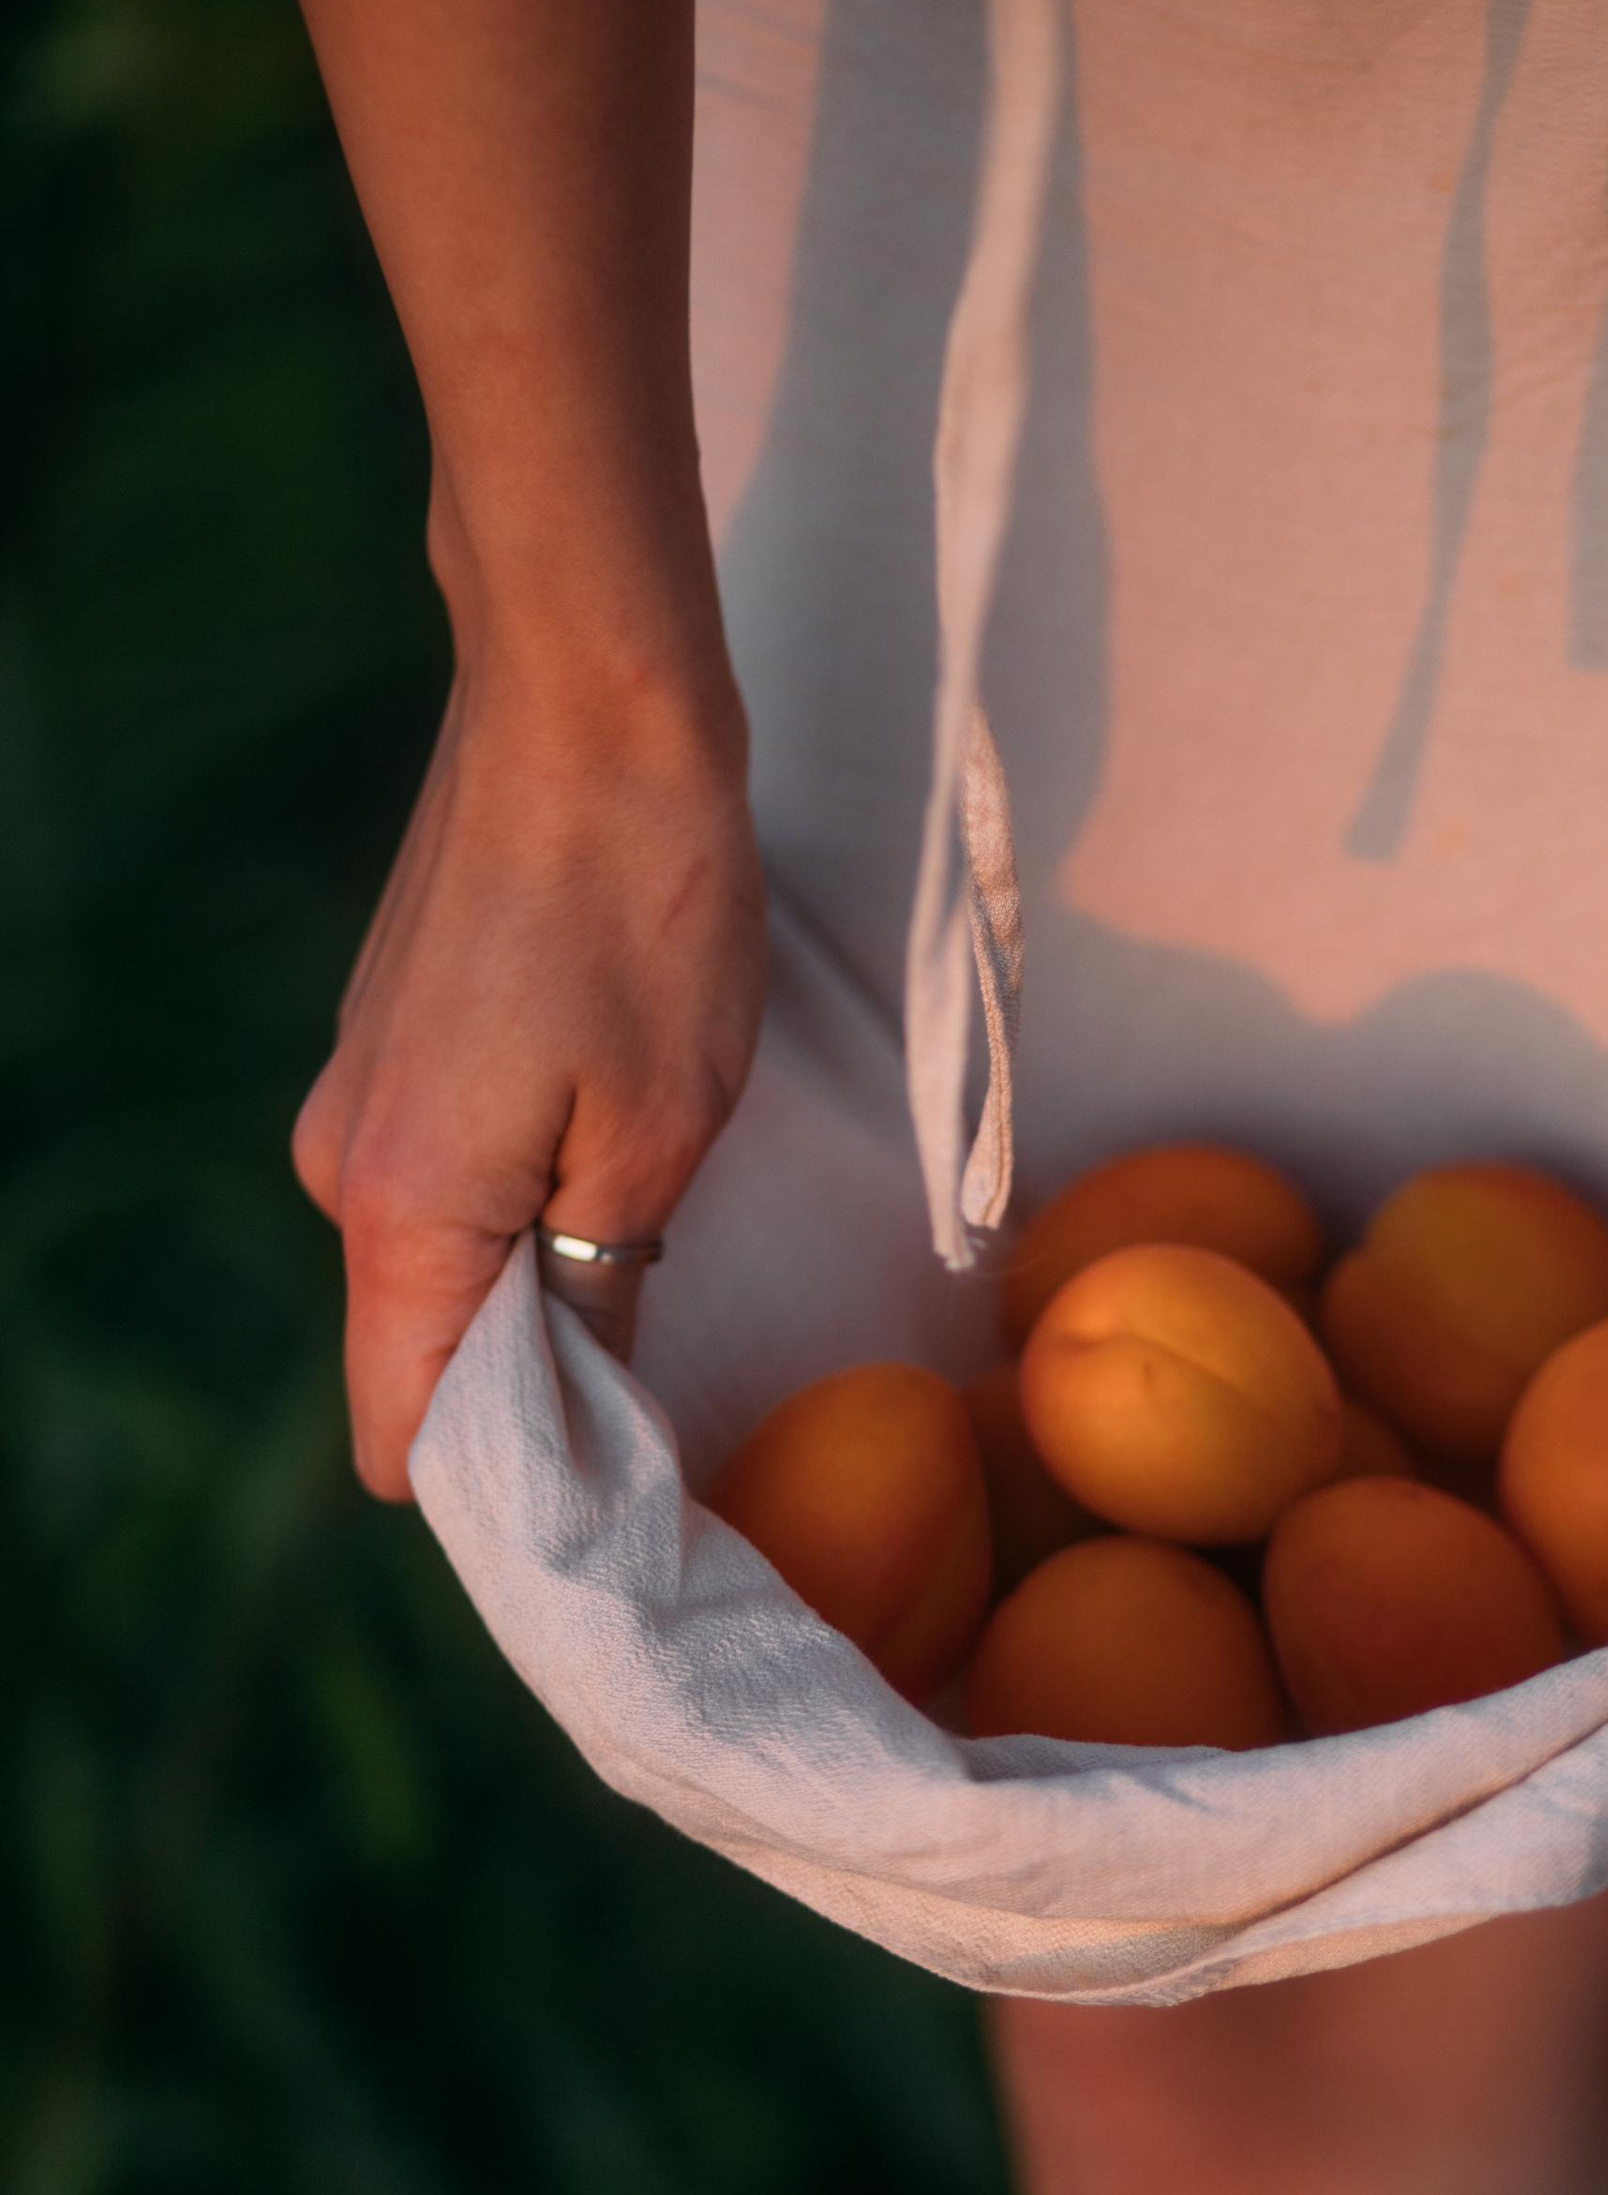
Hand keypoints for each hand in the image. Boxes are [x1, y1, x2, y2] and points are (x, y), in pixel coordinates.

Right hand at [292, 645, 765, 1498]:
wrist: (587, 703)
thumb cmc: (642, 911)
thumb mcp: (659, 1130)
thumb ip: (598, 1287)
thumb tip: (575, 1403)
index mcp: (400, 1214)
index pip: (406, 1437)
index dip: (512, 1486)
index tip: (623, 1491)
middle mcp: (345, 1172)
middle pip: (427, 1356)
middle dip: (540, 1384)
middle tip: (676, 1360)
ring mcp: (360, 1102)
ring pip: (448, 1263)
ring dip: (543, 1275)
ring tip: (656, 1225)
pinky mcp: (394, 1046)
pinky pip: (451, 1181)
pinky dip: (524, 1197)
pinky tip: (613, 1145)